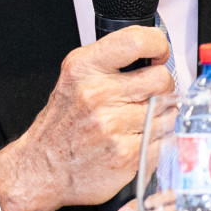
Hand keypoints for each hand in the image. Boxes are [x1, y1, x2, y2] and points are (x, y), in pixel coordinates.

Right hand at [0, 27, 173, 210]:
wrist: (43, 168)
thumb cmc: (62, 124)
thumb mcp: (75, 78)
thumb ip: (110, 61)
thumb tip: (153, 53)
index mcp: (84, 68)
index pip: (136, 41)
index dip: (158, 45)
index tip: (159, 54)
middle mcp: (97, 94)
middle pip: (161, 78)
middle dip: (161, 86)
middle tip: (147, 95)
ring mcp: (113, 126)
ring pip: (168, 110)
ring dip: (159, 115)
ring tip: (135, 121)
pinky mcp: (127, 154)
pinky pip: (164, 138)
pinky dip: (157, 139)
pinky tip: (136, 140)